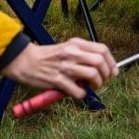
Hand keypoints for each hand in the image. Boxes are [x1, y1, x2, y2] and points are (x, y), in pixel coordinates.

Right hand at [1, 37, 117, 98]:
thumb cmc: (48, 57)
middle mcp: (72, 53)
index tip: (113, 72)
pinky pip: (78, 91)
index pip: (103, 49)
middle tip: (102, 81)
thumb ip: (84, 54)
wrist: (25, 61)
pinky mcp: (57, 80)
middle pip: (100, 62)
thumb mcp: (68, 48)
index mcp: (76, 43)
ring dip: (96, 84)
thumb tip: (104, 67)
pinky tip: (77, 92)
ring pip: (93, 75)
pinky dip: (82, 94)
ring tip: (90, 86)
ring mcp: (65, 67)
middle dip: (106, 75)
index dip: (111, 62)